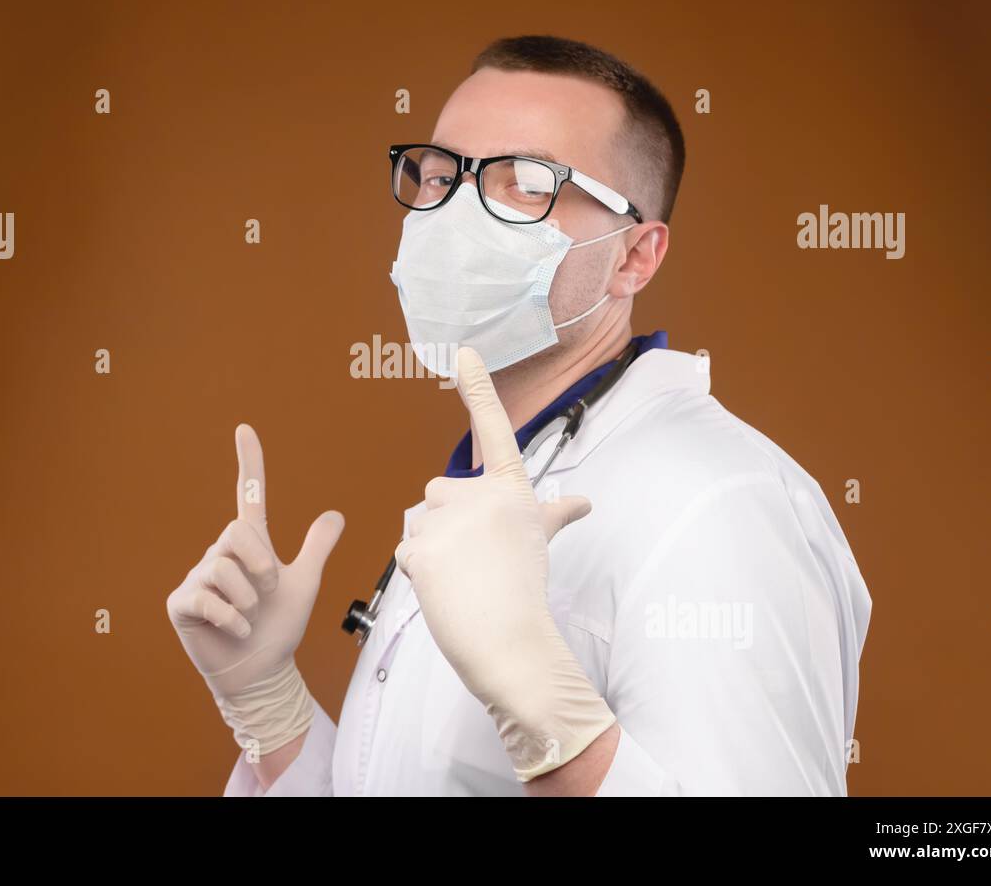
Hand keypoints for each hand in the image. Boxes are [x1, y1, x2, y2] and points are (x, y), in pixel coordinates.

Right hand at [167, 423, 343, 754]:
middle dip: (261, 566)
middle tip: (266, 593)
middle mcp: (220, 554)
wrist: (261, 671)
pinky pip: (209, 598)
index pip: (248, 495)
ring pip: (226, 569)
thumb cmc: (278, 628)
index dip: (249, 463)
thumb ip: (315, 549)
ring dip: (250, 600)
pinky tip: (236, 631)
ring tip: (249, 617)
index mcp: (249, 546)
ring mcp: (198, 577)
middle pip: (238, 534)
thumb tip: (335, 514)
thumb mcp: (303, 584)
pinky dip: (234, 619)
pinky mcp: (182, 602)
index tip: (245, 429)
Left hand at [394, 347, 615, 781]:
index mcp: (510, 491)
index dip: (478, 389)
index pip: (495, 430)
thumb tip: (584, 502)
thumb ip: (553, 515)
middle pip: (438, 492)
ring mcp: (450, 521)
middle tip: (473, 561)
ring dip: (431, 552)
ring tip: (463, 580)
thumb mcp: (541, 542)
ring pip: (420, 526)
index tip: (463, 350)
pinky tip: (445, 591)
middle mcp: (480, 496)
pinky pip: (406, 552)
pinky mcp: (420, 548)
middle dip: (445, 523)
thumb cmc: (527, 592)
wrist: (513, 641)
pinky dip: (419, 575)